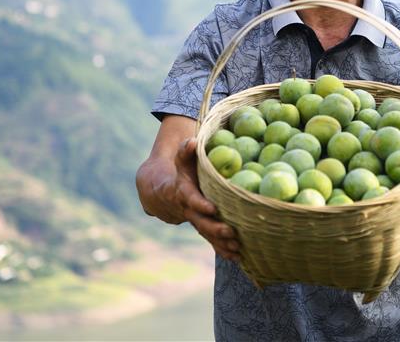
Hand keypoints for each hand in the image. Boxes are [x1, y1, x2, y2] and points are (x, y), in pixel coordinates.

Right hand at [138, 135, 240, 261]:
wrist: (161, 191)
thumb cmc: (177, 171)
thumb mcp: (179, 160)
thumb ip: (185, 151)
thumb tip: (191, 141)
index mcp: (182, 193)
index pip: (190, 199)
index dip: (200, 204)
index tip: (212, 208)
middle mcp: (187, 210)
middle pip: (200, 221)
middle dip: (215, 228)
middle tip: (231, 232)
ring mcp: (194, 221)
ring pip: (207, 234)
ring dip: (221, 243)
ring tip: (237, 250)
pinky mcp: (202, 227)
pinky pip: (211, 241)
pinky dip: (223, 250)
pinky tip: (238, 259)